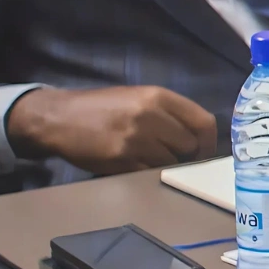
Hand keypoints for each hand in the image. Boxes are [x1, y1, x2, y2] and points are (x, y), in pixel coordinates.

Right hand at [7, 85, 216, 173]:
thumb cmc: (102, 106)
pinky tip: (136, 164)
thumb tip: (198, 135)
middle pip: (190, 145)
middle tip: (176, 156)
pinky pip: (149, 172)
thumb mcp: (139, 97)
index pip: (203, 122)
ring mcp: (136, 139)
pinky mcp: (121, 160)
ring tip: (149, 157)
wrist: (59, 118)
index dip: (209, 141)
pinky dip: (148, 171)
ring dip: (166, 164)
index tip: (205, 151)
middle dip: (186, 154)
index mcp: (158, 96)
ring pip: (171, 161)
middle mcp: (150, 116)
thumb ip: (169, 112)